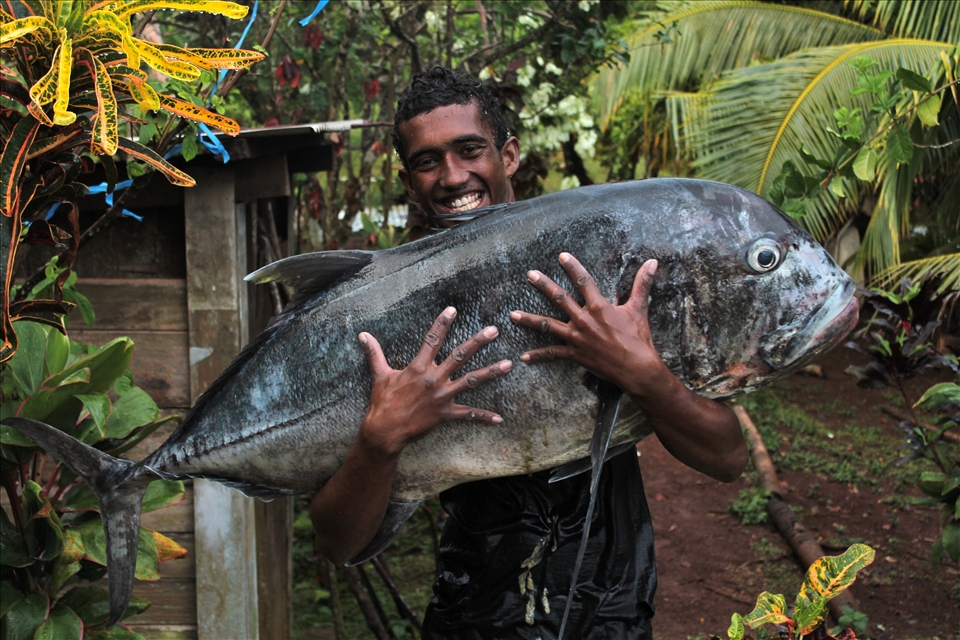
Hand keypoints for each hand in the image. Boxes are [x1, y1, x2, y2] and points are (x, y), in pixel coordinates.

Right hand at [359, 307, 511, 454]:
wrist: (385, 431)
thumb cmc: (382, 402)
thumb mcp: (379, 375)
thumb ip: (374, 353)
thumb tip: (362, 335)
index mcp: (418, 367)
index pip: (432, 339)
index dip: (442, 323)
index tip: (453, 309)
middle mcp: (433, 379)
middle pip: (459, 356)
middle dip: (478, 342)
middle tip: (494, 331)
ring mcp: (442, 396)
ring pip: (471, 381)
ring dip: (491, 372)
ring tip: (508, 364)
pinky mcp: (445, 414)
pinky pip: (468, 415)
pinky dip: (484, 417)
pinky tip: (499, 418)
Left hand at [509, 253, 664, 397]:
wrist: (637, 368)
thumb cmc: (639, 338)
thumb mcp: (640, 308)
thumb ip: (643, 284)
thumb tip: (653, 262)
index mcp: (599, 306)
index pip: (583, 280)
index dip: (572, 267)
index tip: (562, 256)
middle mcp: (584, 320)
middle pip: (559, 298)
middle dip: (543, 285)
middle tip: (530, 274)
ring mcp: (577, 338)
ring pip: (548, 326)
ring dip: (529, 320)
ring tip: (512, 315)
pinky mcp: (575, 355)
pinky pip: (553, 354)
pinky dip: (538, 355)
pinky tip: (524, 357)